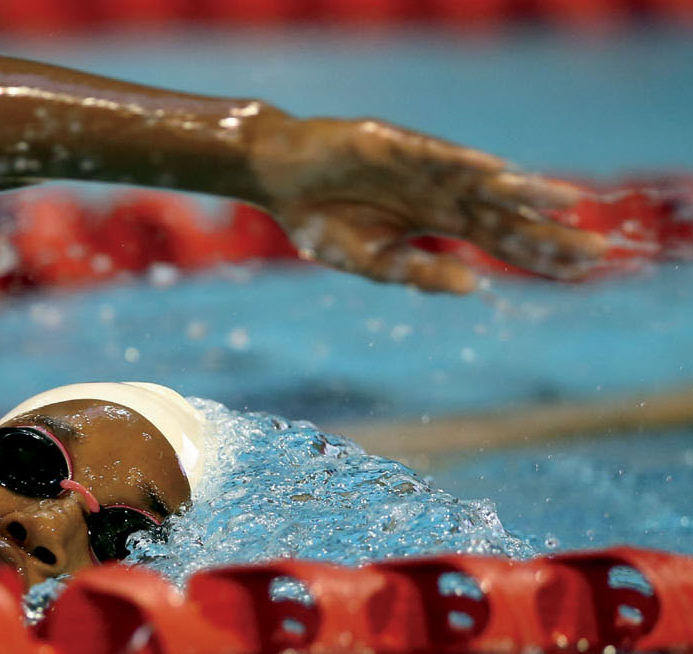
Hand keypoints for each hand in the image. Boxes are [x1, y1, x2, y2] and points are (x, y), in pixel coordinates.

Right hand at [251, 117, 607, 291]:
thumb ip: (417, 273)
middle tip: (597, 250)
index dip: (537, 257)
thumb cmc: (319, 219)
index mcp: (437, 222)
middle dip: (548, 233)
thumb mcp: (368, 260)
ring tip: (567, 205)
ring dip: (523, 193)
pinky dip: (467, 166)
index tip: (578, 273)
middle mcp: (441, 193)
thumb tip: (472, 286)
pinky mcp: (393, 145)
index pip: (500, 242)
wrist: (278, 178)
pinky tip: (500, 176)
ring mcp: (422, 168)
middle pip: (505, 216)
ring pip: (483, 183)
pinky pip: (436, 157)